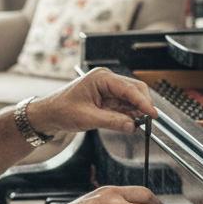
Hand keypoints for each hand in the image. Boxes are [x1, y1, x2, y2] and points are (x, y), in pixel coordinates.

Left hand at [25, 67, 157, 138]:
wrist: (49, 114)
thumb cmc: (62, 110)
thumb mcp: (88, 118)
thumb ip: (112, 122)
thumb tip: (132, 126)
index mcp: (101, 78)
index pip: (128, 88)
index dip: (143, 102)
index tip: (153, 114)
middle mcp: (106, 80)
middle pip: (134, 89)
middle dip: (143, 104)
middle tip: (150, 121)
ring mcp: (108, 88)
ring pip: (131, 97)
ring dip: (137, 110)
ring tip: (142, 124)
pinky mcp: (108, 97)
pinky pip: (124, 104)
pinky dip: (130, 113)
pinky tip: (133, 121)